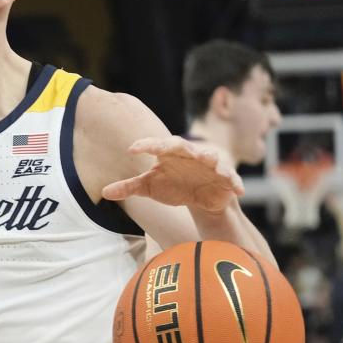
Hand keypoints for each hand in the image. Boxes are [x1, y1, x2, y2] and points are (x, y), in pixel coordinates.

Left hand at [102, 136, 243, 212]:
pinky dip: (234, 182)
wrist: (200, 197)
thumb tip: (104, 192)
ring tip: (209, 160)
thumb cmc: (173, 185)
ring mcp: (210, 164)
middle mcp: (189, 155)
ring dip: (211, 158)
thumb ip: (129, 187)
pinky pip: (231, 178)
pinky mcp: (226, 177)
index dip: (146, 145)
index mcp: (169, 154)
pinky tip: (238, 190)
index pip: (157, 145)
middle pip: (183, 146)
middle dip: (179, 145)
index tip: (131, 148)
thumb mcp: (150, 188)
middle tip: (169, 147)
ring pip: (211, 157)